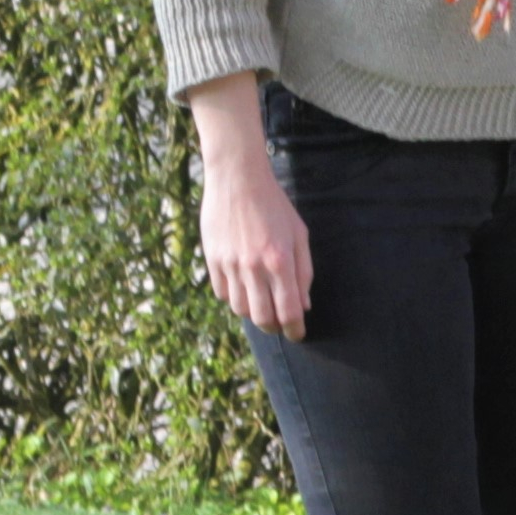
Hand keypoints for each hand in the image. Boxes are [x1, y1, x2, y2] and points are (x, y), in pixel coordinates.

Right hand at [190, 82, 312, 336]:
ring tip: (263, 305)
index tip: (298, 334)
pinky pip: (221, 293)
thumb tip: (303, 305)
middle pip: (261, 316)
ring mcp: (229, 264)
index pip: (288, 310)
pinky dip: (233, 298)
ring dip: (253, 313)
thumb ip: (304, 272)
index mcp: (280, 261)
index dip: (294, 328)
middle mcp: (253, 267)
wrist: (238, 181)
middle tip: (280, 325)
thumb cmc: (275, 206)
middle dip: (274, 327)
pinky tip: (243, 290)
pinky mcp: (211, 259)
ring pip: (239, 308)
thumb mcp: (299, 235)